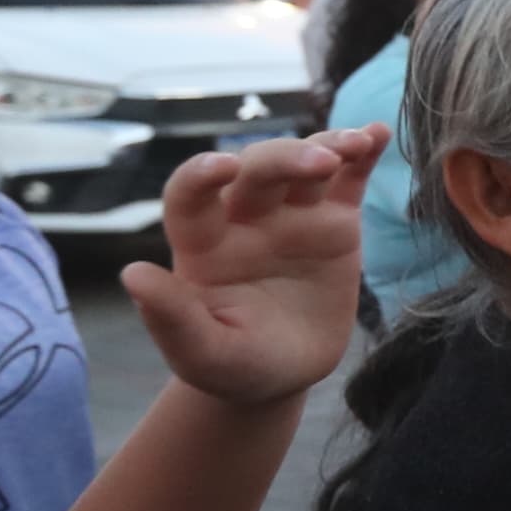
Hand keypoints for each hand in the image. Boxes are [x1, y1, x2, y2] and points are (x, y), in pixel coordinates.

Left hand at [118, 125, 385, 407]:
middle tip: (321, 165)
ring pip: (303, 165)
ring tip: (354, 146)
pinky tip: (378, 134)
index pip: (191, 196)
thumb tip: (133, 274)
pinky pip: (348, 181)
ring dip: (326, 146)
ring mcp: (292, 217)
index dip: (201, 174)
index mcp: (204, 246)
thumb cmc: (232, 366)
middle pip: (258, 170)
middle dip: (286, 158)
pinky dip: (362, 154)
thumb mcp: (202, 354)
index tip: (222, 166)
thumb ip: (171, 317)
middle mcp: (245, 220)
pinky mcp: (334, 224)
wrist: (283, 375)